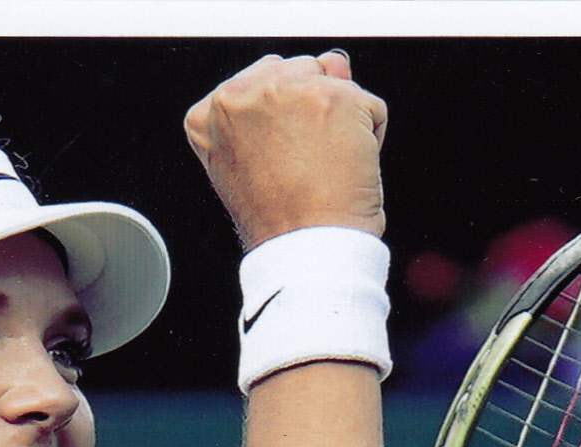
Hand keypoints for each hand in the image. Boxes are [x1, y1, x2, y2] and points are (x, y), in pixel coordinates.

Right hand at [183, 50, 387, 247]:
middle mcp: (244, 92)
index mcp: (210, 112)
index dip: (280, 121)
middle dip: (310, 110)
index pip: (261, 82)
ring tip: (324, 167)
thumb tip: (332, 62)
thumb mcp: (250, 162)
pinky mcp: (336, 98)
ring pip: (334, 83)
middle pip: (298, 72)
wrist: (305, 251)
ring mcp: (290, 90)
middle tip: (303, 166)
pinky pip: (370, 107)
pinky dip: (370, 137)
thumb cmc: (280, 222)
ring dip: (340, 120)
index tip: (279, 157)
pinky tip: (348, 170)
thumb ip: (276, 107)